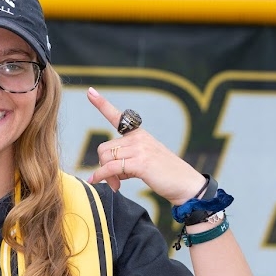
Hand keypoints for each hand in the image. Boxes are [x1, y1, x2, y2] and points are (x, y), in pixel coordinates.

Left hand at [86, 86, 204, 204]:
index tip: (90, 91)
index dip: (102, 104)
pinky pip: (110, 168)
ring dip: (106, 175)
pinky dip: (101, 176)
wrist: (185, 183)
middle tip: (113, 180)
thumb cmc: (164, 174)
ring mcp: (139, 149)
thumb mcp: (143, 160)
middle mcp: (138, 138)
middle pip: (104, 149)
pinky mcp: (140, 163)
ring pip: (105, 158)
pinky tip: (100, 183)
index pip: (117, 116)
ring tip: (118, 183)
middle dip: (104, 166)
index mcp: (138, 134)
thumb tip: (104, 172)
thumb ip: (125, 160)